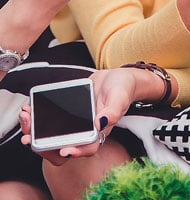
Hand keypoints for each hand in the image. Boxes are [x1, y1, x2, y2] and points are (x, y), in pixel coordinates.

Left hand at [19, 68, 141, 163]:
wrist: (116, 78)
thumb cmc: (122, 89)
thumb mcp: (120, 97)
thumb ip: (113, 110)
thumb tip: (102, 123)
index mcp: (99, 131)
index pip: (87, 148)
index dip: (75, 152)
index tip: (64, 150)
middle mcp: (85, 131)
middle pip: (62, 147)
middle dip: (42, 145)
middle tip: (28, 136)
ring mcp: (74, 124)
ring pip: (51, 136)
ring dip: (34, 131)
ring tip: (26, 117)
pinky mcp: (66, 114)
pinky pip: (49, 122)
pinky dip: (36, 118)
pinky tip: (30, 108)